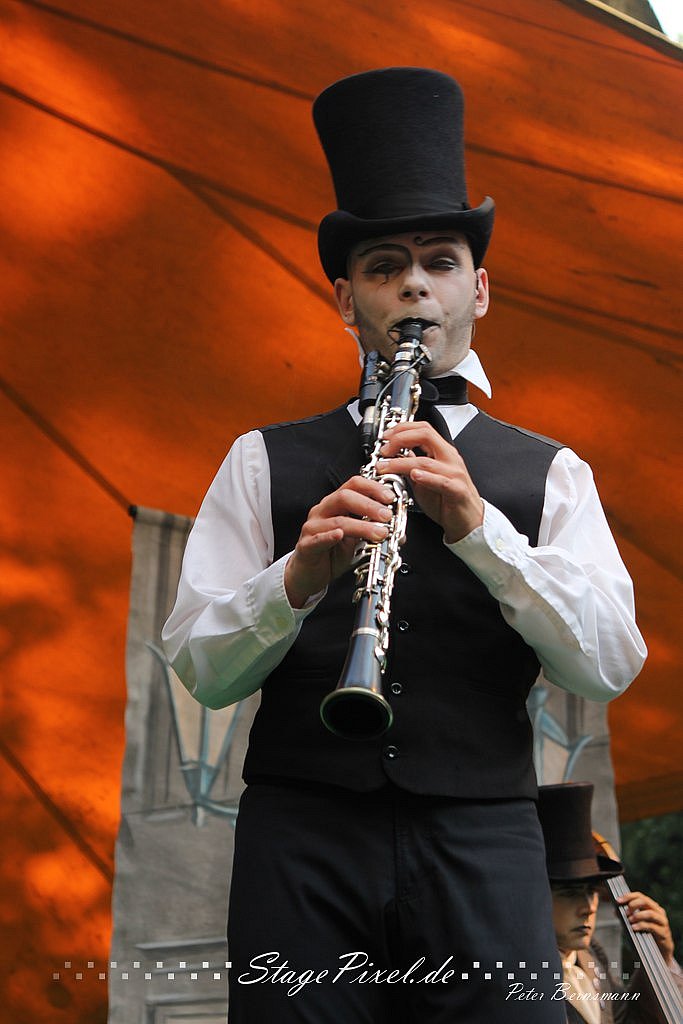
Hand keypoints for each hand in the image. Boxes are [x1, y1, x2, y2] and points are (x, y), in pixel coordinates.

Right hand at [284, 476, 395, 607]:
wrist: (308, 575)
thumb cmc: (331, 554)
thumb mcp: (356, 541)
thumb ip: (371, 531)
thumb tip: (397, 531)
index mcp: (335, 504)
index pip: (353, 485)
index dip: (372, 488)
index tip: (390, 497)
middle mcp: (322, 511)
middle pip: (344, 497)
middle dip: (369, 505)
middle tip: (387, 516)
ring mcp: (312, 528)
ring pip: (337, 521)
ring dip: (361, 526)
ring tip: (379, 533)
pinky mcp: (306, 546)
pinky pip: (317, 539)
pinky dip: (329, 536)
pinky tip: (340, 535)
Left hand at [378, 421, 483, 543]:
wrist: (468, 521)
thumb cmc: (447, 501)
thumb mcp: (424, 480)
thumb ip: (411, 466)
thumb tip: (394, 455)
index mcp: (443, 452)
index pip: (423, 429)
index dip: (402, 429)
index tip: (386, 437)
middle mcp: (450, 459)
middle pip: (425, 435)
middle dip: (400, 438)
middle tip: (384, 450)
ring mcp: (455, 473)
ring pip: (426, 461)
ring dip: (401, 462)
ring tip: (386, 467)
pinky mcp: (457, 490)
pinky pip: (441, 481)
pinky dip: (426, 477)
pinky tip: (414, 475)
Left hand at [618, 891, 675, 965]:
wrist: (662, 950)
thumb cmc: (648, 933)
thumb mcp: (638, 922)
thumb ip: (628, 916)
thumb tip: (615, 911)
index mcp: (652, 906)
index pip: (640, 895)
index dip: (628, 896)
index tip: (618, 901)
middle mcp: (658, 911)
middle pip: (645, 901)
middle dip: (633, 905)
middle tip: (625, 912)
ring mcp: (662, 921)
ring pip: (650, 913)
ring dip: (637, 915)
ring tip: (629, 920)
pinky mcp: (663, 932)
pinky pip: (652, 926)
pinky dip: (641, 926)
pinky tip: (634, 928)